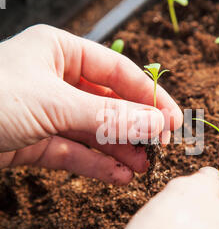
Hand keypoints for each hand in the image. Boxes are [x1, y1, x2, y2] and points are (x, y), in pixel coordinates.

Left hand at [0, 25, 181, 183]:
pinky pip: (73, 152)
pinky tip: (118, 177)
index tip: (173, 119)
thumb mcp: (54, 103)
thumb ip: (107, 116)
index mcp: (59, 51)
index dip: (149, 95)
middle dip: (135, 127)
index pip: (117, 71)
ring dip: (119, 150)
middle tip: (161, 148)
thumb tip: (156, 124)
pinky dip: (95, 165)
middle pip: (108, 103)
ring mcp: (45, 111)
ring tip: (143, 168)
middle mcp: (55, 79)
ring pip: (93, 131)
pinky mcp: (34, 141)